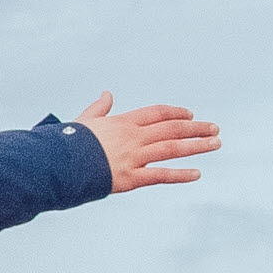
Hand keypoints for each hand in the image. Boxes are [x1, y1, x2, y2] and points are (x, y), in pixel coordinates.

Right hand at [76, 93, 217, 191]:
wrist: (56, 163)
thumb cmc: (66, 143)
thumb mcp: (84, 121)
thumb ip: (99, 108)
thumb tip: (107, 94)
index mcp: (122, 122)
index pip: (157, 113)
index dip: (176, 113)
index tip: (191, 115)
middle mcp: (132, 137)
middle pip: (172, 128)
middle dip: (196, 128)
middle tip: (215, 129)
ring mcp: (133, 157)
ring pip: (172, 148)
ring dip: (196, 145)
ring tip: (216, 144)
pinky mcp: (130, 178)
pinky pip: (160, 176)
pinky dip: (180, 175)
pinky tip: (197, 174)